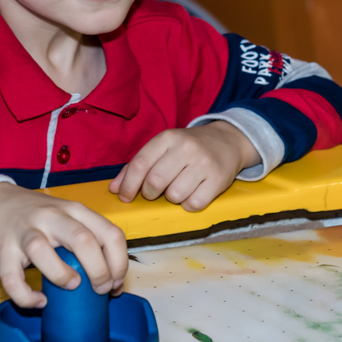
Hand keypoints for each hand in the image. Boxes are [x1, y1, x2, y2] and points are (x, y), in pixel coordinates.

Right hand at [0, 183, 127, 307]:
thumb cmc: (38, 217)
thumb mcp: (68, 218)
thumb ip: (90, 240)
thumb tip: (113, 282)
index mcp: (75, 210)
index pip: (110, 233)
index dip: (119, 263)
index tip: (116, 283)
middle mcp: (52, 217)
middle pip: (83, 240)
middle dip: (99, 271)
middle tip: (101, 289)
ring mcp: (25, 231)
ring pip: (42, 251)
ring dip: (62, 276)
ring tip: (72, 287)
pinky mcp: (3, 249)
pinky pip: (12, 277)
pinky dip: (26, 296)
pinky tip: (39, 301)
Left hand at [109, 121, 258, 211]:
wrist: (227, 141)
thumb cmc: (187, 148)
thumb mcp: (162, 148)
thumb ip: (137, 166)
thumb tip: (114, 189)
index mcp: (167, 138)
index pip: (140, 164)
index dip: (128, 184)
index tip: (125, 196)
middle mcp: (186, 148)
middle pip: (155, 181)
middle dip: (149, 193)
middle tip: (153, 192)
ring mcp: (204, 163)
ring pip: (174, 195)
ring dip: (171, 198)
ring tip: (177, 189)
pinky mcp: (218, 179)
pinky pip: (194, 204)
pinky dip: (188, 204)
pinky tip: (191, 194)